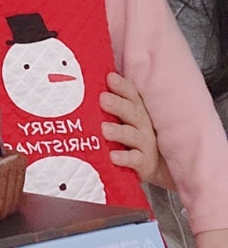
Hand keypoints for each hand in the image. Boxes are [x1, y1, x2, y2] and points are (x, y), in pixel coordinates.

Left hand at [99, 72, 173, 187]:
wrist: (158, 169)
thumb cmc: (133, 140)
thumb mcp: (125, 120)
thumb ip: (113, 105)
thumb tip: (90, 85)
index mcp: (137, 111)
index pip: (132, 96)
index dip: (122, 86)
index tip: (110, 78)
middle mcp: (143, 125)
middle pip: (131, 112)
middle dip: (117, 105)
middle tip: (103, 99)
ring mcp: (145, 144)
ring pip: (132, 135)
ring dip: (118, 132)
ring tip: (104, 130)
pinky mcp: (144, 164)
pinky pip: (135, 160)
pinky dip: (125, 158)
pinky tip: (113, 156)